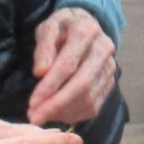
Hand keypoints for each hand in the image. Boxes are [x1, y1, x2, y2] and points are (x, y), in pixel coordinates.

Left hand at [28, 7, 116, 126]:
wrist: (86, 26)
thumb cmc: (62, 29)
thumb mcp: (47, 29)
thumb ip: (43, 48)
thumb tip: (40, 72)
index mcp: (86, 30)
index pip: (68, 64)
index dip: (50, 86)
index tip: (32, 103)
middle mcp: (104, 48)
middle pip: (82, 85)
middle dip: (56, 105)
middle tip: (35, 117)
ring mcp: (110, 67)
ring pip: (89, 99)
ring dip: (63, 112)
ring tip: (42, 116)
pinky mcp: (111, 82)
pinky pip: (94, 106)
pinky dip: (74, 114)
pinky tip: (57, 114)